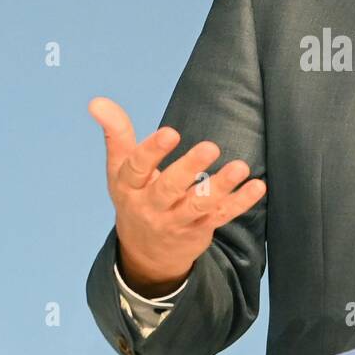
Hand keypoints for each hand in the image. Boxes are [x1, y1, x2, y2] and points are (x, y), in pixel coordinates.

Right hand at [88, 97, 265, 294]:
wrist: (146, 252)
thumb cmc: (135, 196)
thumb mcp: (120, 168)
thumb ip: (116, 133)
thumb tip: (97, 101)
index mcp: (129, 187)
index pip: (137, 168)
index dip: (152, 150)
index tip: (171, 132)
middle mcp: (151, 206)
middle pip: (169, 188)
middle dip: (189, 169)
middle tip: (210, 147)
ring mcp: (177, 220)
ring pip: (198, 205)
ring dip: (220, 187)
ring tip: (240, 167)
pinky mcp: (200, 229)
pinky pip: (221, 216)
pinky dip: (240, 203)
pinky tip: (257, 187)